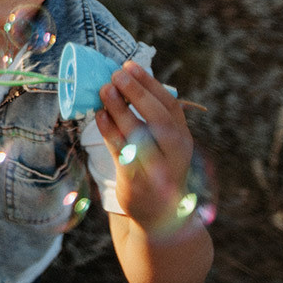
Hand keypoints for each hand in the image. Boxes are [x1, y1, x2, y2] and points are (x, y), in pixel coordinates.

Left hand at [95, 60, 193, 233]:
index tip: (130, 65)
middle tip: (116, 74)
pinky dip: (109, 131)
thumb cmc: (157, 168)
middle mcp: (175, 154)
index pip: (170, 105)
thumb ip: (149, 118)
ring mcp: (157, 170)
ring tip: (104, 89)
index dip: (149, 84)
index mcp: (182, 138)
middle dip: (137, 93)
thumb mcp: (163, 144)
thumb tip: (122, 80)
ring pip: (138, 134)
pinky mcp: (136, 182)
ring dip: (119, 109)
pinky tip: (99, 115)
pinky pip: (121, 152)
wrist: (160, 217)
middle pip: (158, 119)